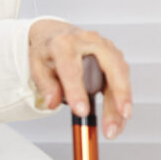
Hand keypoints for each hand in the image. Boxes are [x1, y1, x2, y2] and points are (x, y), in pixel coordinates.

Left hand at [28, 19, 132, 138]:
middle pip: (110, 67)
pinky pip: (123, 78)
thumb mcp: (37, 66)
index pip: (72, 69)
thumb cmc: (47, 50)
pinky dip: (123, 99)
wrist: (55, 33)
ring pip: (121, 74)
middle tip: (120, 117)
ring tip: (117, 126)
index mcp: (64, 43)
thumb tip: (53, 102)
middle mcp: (88, 41)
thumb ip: (46, 86)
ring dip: (123, 102)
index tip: (81, 112)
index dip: (77, 92)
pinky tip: (120, 117)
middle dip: (118, 94)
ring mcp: (105, 46)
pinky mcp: (114, 55)